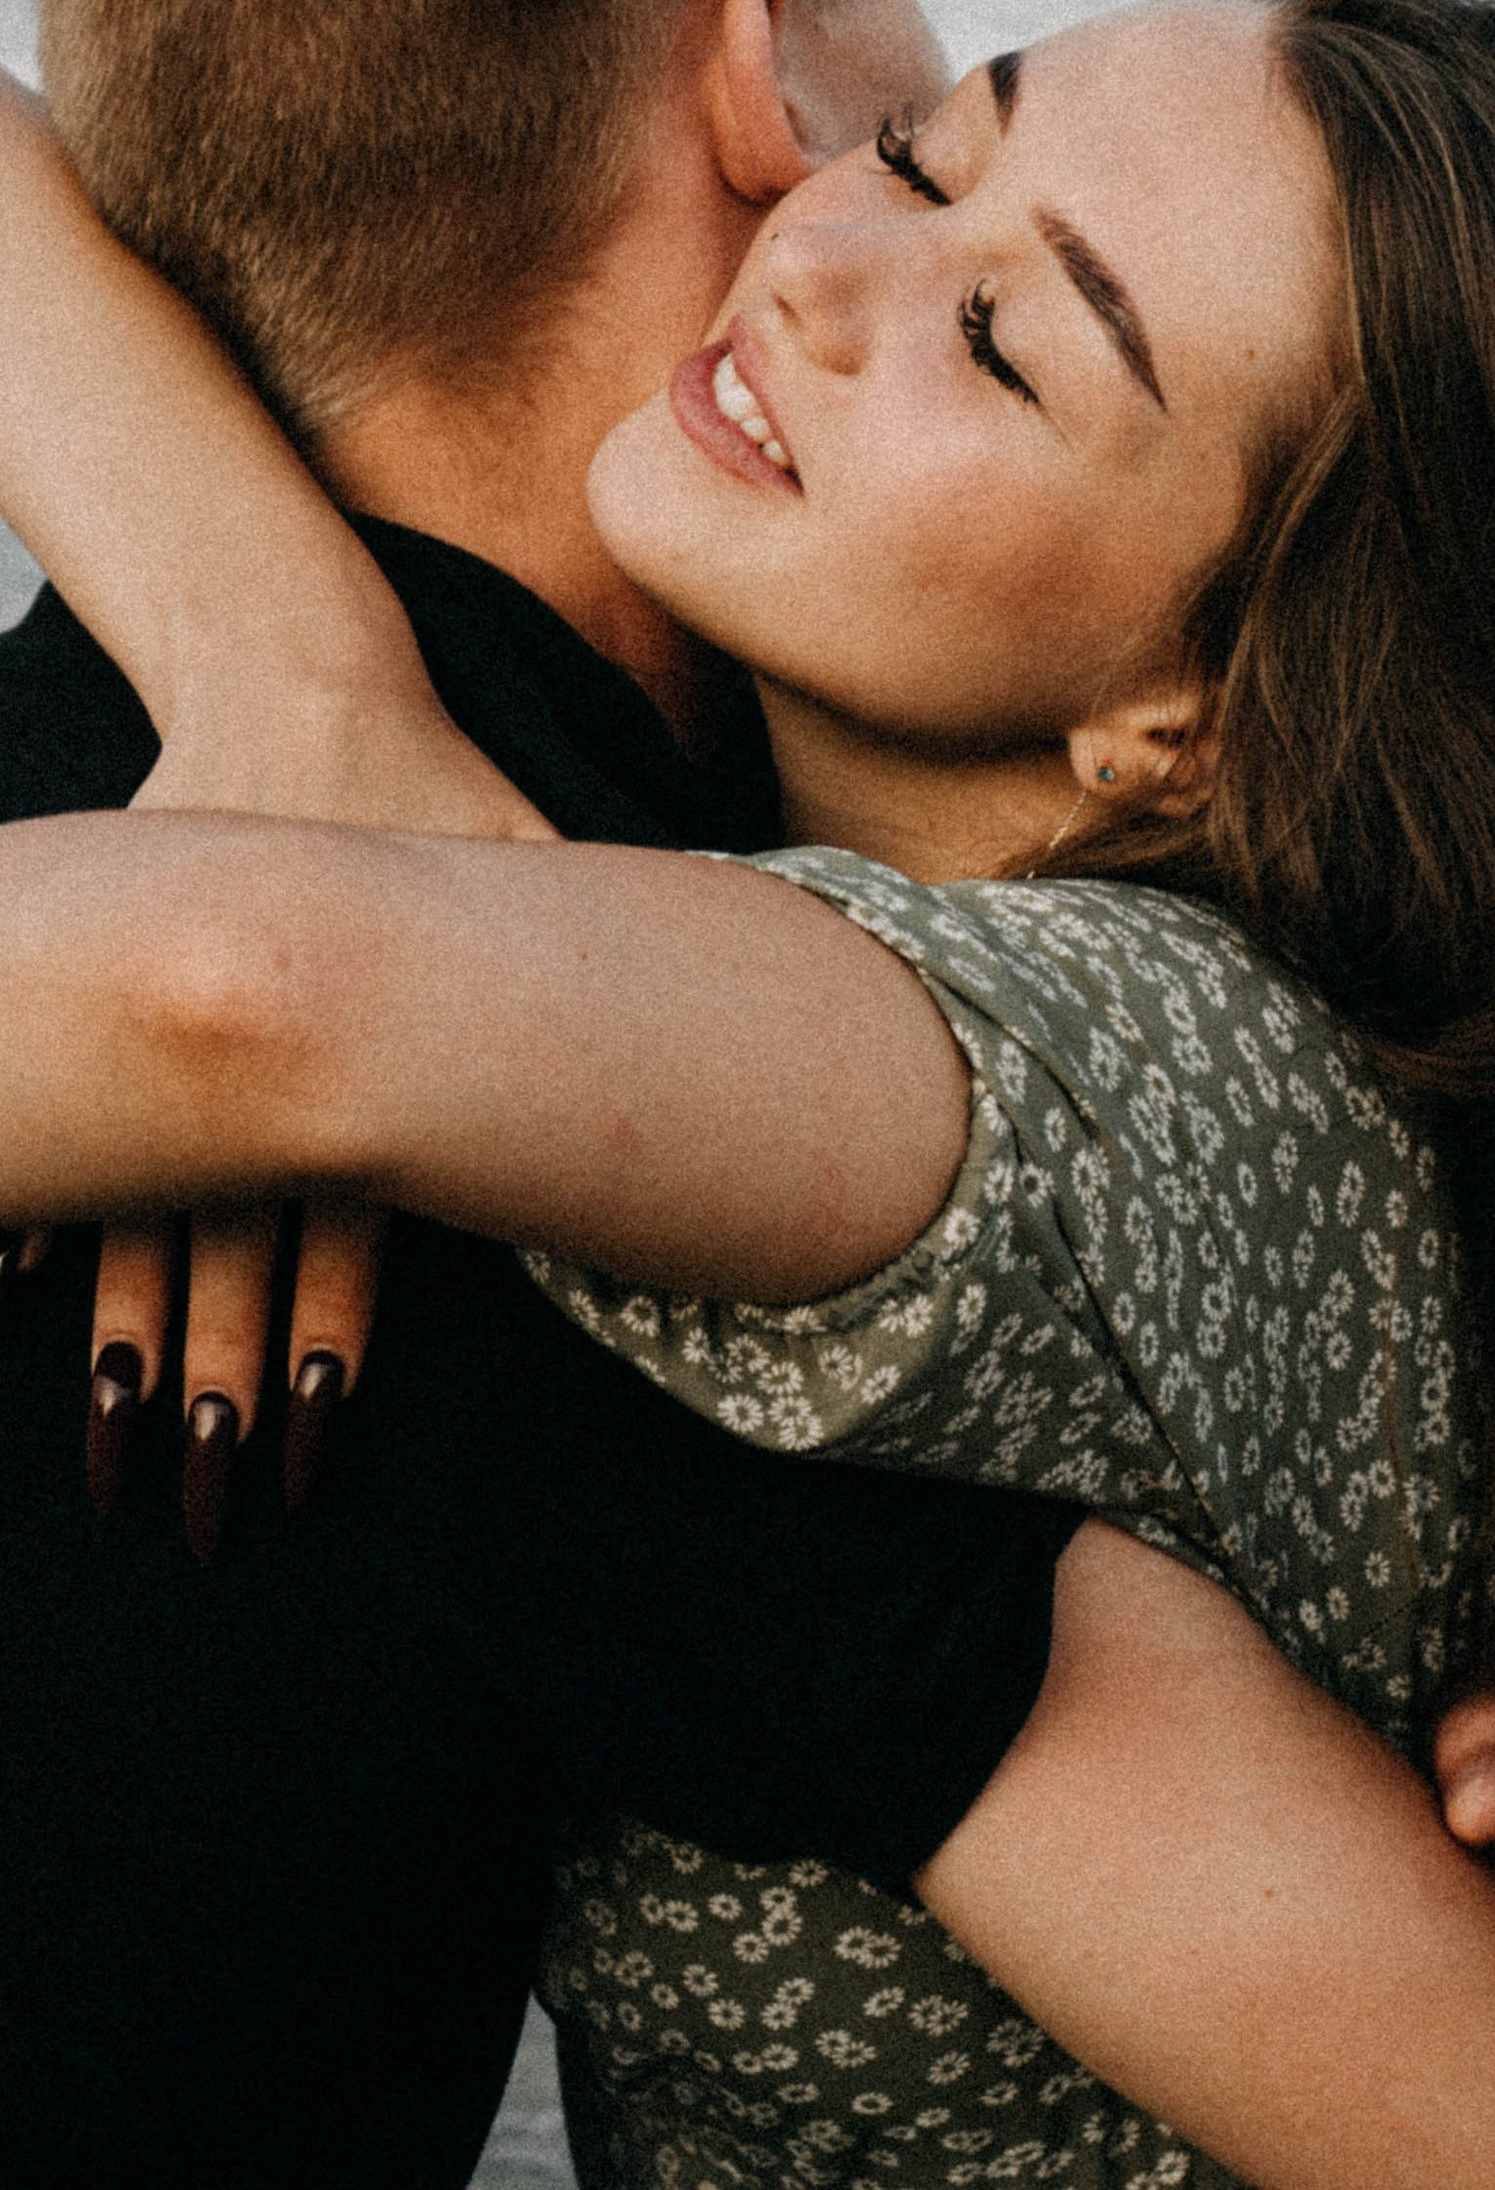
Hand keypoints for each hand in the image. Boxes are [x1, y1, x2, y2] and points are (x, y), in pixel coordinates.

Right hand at [83, 667, 555, 1547]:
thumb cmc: (439, 767)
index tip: (315, 1448)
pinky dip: (47, 1226)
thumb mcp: (532, 839)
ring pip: (142, 1227)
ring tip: (119, 1464)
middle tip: (207, 1521)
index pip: (351, 1224)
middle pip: (236, 1261)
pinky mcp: (123, 993)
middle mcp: (263, 1046)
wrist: (288, 668)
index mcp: (371, 1028)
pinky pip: (73, 1134)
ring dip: (131, 1353)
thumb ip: (601, 925)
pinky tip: (18, 1302)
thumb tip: (730, 1005)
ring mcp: (179, 1027)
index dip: (329, 1343)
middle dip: (220, 1399)